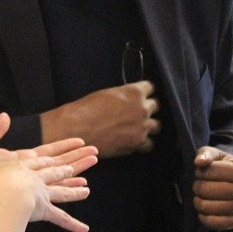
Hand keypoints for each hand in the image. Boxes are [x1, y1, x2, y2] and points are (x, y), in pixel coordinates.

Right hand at [0, 114, 97, 231]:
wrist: (1, 192)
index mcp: (23, 166)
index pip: (40, 159)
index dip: (52, 155)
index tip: (60, 153)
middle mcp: (36, 178)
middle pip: (57, 170)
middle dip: (72, 165)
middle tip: (86, 161)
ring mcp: (42, 193)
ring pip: (63, 191)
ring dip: (75, 191)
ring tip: (87, 191)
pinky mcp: (44, 209)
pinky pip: (61, 219)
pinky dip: (73, 224)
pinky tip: (84, 228)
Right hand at [40, 82, 160, 157]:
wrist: (76, 129)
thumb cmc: (86, 109)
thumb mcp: (107, 94)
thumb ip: (124, 96)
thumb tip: (129, 101)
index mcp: (134, 92)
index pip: (150, 87)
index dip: (144, 92)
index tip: (141, 95)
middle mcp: (142, 109)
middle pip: (155, 106)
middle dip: (148, 109)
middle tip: (137, 113)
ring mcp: (141, 127)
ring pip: (156, 126)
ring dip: (148, 126)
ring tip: (138, 128)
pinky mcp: (137, 143)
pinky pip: (149, 144)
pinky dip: (143, 143)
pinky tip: (135, 141)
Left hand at [192, 147, 232, 229]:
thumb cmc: (224, 168)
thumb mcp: (217, 156)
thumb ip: (206, 154)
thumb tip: (199, 162)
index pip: (207, 171)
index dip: (199, 171)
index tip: (203, 172)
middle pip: (205, 190)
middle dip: (197, 186)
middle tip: (201, 185)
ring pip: (205, 207)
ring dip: (197, 201)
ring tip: (202, 196)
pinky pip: (211, 223)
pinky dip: (202, 216)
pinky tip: (205, 209)